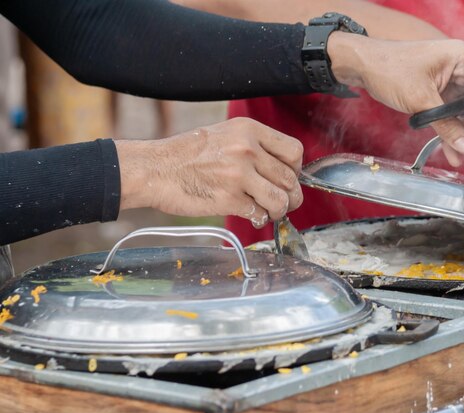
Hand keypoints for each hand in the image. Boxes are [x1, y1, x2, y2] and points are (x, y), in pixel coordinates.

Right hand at [115, 118, 303, 227]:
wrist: (156, 169)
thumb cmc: (187, 154)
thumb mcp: (225, 135)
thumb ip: (255, 148)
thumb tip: (283, 170)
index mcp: (249, 130)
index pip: (294, 151)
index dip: (296, 169)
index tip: (287, 178)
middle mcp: (247, 149)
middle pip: (290, 179)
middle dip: (291, 196)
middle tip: (282, 202)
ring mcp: (238, 175)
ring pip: (280, 199)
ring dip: (279, 210)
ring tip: (269, 211)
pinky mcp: (229, 199)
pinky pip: (259, 214)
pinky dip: (259, 218)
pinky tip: (250, 214)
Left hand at [328, 34, 463, 170]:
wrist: (364, 66)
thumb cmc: (390, 69)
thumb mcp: (420, 99)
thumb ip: (446, 124)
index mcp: (463, 59)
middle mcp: (462, 71)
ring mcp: (451, 84)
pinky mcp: (439, 96)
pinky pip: (452, 118)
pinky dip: (453, 135)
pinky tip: (454, 155)